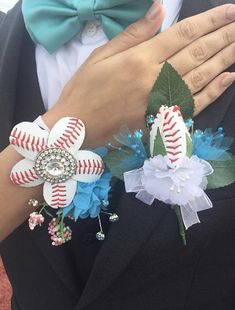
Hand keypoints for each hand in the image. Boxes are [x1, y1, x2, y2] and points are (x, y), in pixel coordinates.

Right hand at [43, 3, 234, 146]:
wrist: (78, 128)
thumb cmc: (85, 90)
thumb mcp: (102, 56)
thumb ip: (133, 34)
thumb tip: (159, 9)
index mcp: (140, 59)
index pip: (183, 34)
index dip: (209, 21)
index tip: (228, 11)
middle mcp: (156, 79)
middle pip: (198, 53)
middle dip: (223, 36)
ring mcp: (162, 102)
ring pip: (202, 77)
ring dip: (225, 59)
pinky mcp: (163, 121)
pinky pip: (195, 105)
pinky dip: (214, 91)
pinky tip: (229, 78)